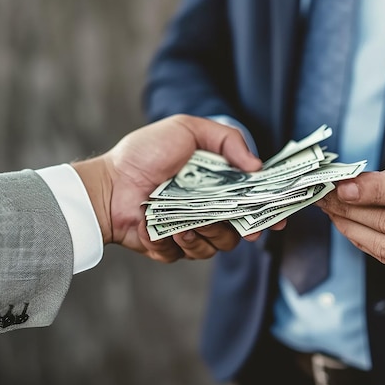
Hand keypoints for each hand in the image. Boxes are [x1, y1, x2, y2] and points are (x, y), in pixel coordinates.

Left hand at [72, 114, 282, 261]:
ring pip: (216, 245)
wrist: (107, 184)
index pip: (252, 200)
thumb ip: (227, 140)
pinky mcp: (171, 248)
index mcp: (218, 183)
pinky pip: (184, 254)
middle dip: (239, 230)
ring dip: (203, 235)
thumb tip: (257, 166)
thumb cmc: (145, 153)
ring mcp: (192, 230)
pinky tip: (156, 229)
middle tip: (240, 229)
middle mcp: (209, 209)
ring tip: (182, 224)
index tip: (277, 219)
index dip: (268, 211)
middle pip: (240, 230)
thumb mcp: (187, 129)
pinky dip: (171, 243)